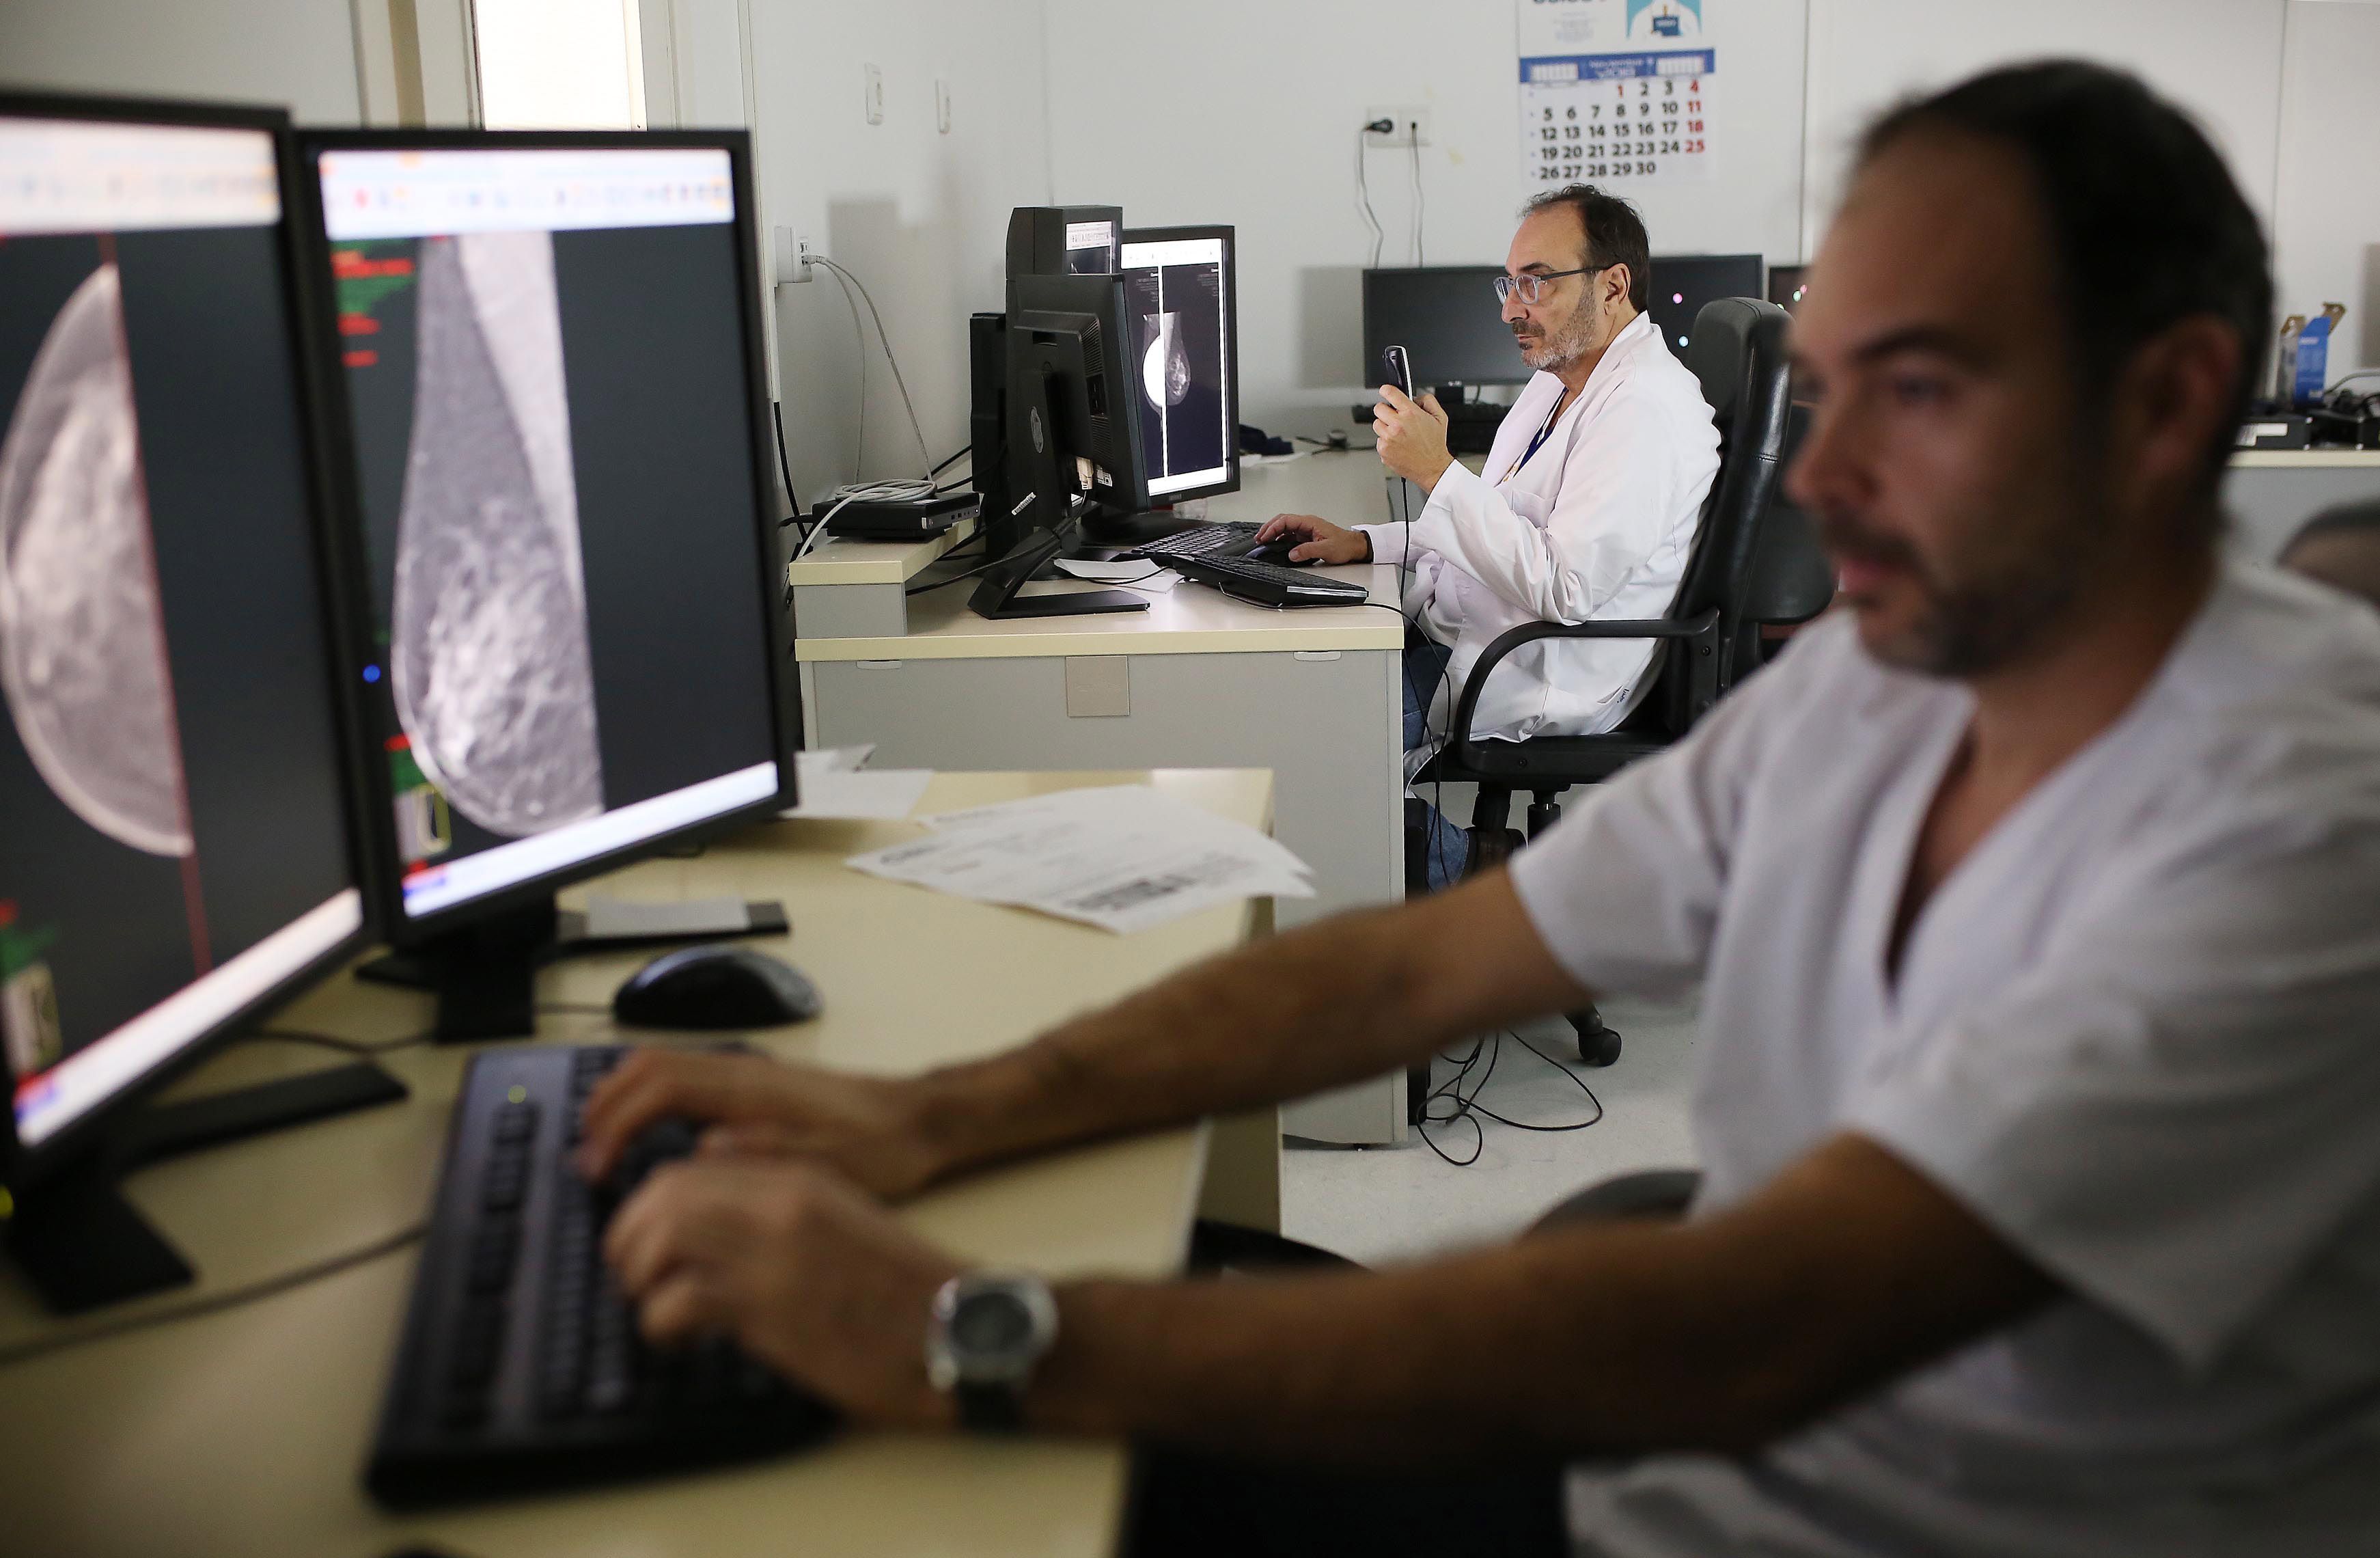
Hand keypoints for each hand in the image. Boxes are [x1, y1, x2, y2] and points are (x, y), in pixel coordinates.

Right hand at [576, 1048, 943, 1199]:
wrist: (921, 1121)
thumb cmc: (883, 1147)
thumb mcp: (830, 1164)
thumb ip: (766, 1155)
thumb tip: (703, 1151)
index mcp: (754, 1089)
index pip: (661, 1087)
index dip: (619, 1124)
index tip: (600, 1167)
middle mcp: (745, 1070)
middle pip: (650, 1065)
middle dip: (606, 1105)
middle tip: (586, 1157)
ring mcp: (749, 1072)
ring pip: (664, 1065)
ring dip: (623, 1098)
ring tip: (602, 1145)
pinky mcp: (756, 1084)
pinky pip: (685, 1077)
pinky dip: (650, 1098)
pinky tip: (649, 1134)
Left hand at [606, 1157, 963, 1427]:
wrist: (958, 1327)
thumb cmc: (907, 1290)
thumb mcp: (845, 1223)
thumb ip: (786, 1213)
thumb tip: (722, 1231)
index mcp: (800, 1178)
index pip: (693, 1167)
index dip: (651, 1202)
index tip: (644, 1236)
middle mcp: (779, 1203)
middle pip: (664, 1193)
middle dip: (628, 1235)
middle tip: (630, 1273)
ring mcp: (772, 1253)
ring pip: (660, 1240)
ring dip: (638, 1278)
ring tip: (650, 1307)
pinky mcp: (769, 1308)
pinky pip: (676, 1302)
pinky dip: (660, 1323)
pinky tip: (679, 1340)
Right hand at [1254, 512, 1370, 563]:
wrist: (1354, 546)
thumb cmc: (1344, 545)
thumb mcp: (1326, 549)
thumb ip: (1307, 551)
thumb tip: (1292, 554)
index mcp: (1309, 522)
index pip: (1286, 520)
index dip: (1273, 528)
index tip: (1264, 537)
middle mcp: (1306, 523)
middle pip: (1282, 521)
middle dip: (1269, 528)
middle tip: (1259, 538)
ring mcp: (1306, 529)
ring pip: (1285, 527)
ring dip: (1273, 532)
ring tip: (1263, 541)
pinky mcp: (1307, 536)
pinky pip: (1290, 534)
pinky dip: (1280, 538)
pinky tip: (1275, 544)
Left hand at [1373, 386, 1452, 490]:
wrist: (1432, 468)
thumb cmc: (1435, 445)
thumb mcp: (1440, 417)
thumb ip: (1428, 401)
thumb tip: (1415, 396)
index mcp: (1410, 414)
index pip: (1390, 393)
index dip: (1386, 390)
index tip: (1385, 391)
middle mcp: (1397, 425)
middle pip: (1378, 408)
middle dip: (1386, 411)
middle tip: (1394, 417)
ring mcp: (1388, 438)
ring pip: (1376, 424)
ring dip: (1385, 426)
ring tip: (1398, 433)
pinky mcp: (1383, 450)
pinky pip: (1379, 440)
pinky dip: (1386, 441)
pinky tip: (1398, 444)